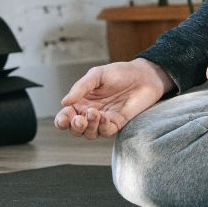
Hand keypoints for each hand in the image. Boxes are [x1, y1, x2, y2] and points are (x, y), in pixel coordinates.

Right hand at [53, 58, 171, 139]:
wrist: (145, 75)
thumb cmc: (121, 72)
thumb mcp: (97, 74)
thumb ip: (81, 87)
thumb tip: (64, 101)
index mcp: (81, 102)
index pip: (65, 117)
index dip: (62, 120)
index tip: (65, 117)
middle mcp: (90, 113)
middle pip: (75, 129)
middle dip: (75, 127)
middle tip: (79, 119)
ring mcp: (104, 119)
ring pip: (89, 134)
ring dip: (88, 127)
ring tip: (94, 113)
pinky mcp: (117, 123)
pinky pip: (106, 132)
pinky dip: (102, 127)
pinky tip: (104, 117)